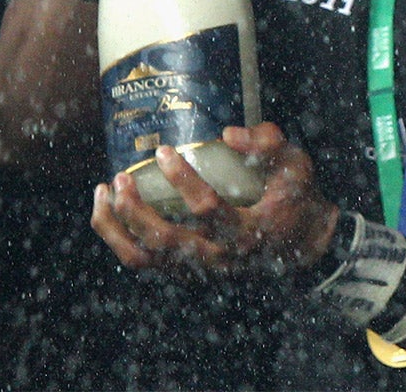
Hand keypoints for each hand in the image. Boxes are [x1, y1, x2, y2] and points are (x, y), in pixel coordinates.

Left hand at [93, 124, 340, 276]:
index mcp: (249, 232)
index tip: (164, 152)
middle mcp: (219, 258)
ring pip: (143, 258)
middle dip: (134, 209)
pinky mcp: (186, 272)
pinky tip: (112, 212)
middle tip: (122, 177)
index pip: (208, 210)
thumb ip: (268, 144)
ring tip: (103, 193)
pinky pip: (143, 261)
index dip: (182, 180)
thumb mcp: (295, 165)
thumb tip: (227, 133)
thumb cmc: (296, 197)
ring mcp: (198, 270)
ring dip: (115, 228)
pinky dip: (119, 238)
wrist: (302, 244)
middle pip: (164, 240)